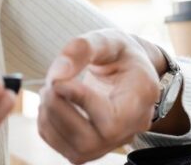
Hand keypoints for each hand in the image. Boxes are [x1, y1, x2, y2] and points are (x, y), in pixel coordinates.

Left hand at [38, 29, 159, 163]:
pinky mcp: (96, 148)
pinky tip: (51, 104)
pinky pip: (69, 151)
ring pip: (78, 151)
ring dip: (51, 120)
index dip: (80, 103)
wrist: (128, 69)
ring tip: (49, 90)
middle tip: (50, 84)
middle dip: (59, 112)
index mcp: (141, 96)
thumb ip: (82, 48)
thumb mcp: (107, 38)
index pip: (111, 120)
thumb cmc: (120, 53)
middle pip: (90, 140)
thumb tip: (56, 75)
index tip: (58, 80)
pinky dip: (49, 128)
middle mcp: (132, 127)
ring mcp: (114, 142)